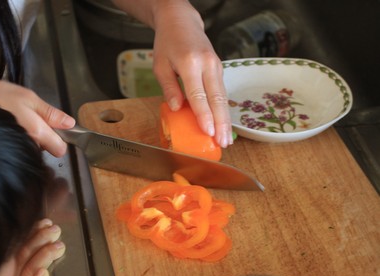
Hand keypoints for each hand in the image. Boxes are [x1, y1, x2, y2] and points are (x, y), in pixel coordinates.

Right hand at [0, 81, 75, 155]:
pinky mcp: (4, 154)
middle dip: (42, 137)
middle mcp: (29, 147)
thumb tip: (70, 123)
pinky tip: (6, 128)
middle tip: (28, 119)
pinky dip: (17, 141)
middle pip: (45, 149)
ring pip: (32, 150)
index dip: (59, 139)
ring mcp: (17, 152)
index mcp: (38, 133)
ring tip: (14, 121)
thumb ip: (50, 112)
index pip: (60, 149)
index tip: (51, 128)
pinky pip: (18, 150)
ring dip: (28, 139)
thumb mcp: (27, 97)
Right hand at [0, 219, 65, 275]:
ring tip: (59, 246)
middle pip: (23, 255)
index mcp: (5, 268)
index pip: (17, 245)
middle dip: (41, 239)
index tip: (45, 221)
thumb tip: (44, 227)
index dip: (32, 232)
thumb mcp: (10, 274)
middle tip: (55, 230)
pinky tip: (44, 272)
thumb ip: (24, 253)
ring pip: (28, 272)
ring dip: (44, 256)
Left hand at [151, 1, 232, 146]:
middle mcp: (208, 64)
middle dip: (221, 123)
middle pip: (218, 98)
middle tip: (223, 143)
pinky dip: (223, 110)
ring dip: (226, 119)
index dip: (204, 116)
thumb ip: (169, 87)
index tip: (208, 132)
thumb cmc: (167, 44)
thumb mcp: (160, 65)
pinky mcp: (220, 68)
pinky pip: (222, 92)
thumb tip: (176, 108)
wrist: (181, 21)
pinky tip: (223, 124)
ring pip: (224, 97)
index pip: (199, 95)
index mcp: (190, 63)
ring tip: (226, 139)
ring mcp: (217, 65)